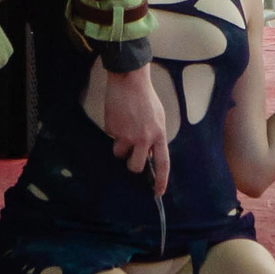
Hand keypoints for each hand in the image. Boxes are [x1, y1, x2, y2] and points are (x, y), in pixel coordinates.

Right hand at [100, 63, 169, 196]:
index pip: (163, 163)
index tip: (157, 192)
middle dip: (131, 163)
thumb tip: (149, 153)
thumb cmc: (146, 98)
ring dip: (120, 146)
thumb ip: (155, 137)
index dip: (161, 181)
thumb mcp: (158, 118)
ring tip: (124, 128)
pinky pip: (111, 138)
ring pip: (119, 154)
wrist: (129, 81)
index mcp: (159, 135)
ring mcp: (126, 134)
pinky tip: (118, 117)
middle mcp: (143, 138)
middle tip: (131, 154)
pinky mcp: (112, 129)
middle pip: (135, 166)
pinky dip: (114, 130)